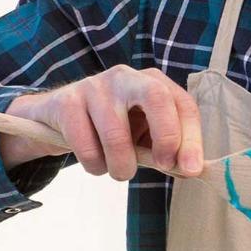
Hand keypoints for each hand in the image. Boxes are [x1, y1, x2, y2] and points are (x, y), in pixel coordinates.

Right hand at [5, 64, 202, 176]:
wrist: (59, 118)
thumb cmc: (111, 129)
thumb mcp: (142, 137)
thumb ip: (166, 151)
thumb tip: (190, 169)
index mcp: (152, 82)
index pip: (182, 104)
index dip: (191, 138)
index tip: (190, 169)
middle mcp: (125, 77)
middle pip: (156, 97)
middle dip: (166, 136)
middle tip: (162, 166)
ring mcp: (94, 86)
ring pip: (116, 134)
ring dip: (121, 166)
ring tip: (119, 172)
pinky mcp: (67, 102)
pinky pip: (86, 145)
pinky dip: (94, 165)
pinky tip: (95, 163)